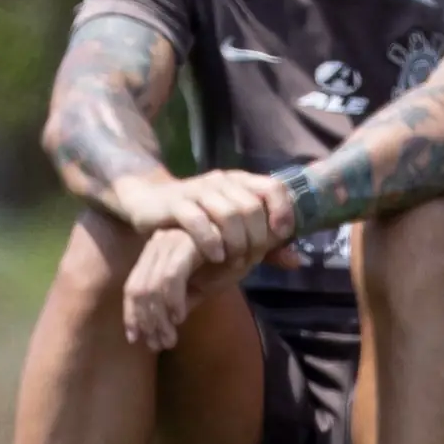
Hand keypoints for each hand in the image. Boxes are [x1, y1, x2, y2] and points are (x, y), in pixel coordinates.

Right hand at [112, 168, 293, 265]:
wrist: (147, 202)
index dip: (283, 210)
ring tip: (234, 260)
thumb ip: (264, 244)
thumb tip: (296, 261)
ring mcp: (197, 191)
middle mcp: (221, 182)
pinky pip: (197, 220)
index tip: (281, 235)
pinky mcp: (174, 204)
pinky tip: (216, 256)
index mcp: (239, 182)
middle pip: (252, 207)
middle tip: (251, 258)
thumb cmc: (196, 219)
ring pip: (228, 213)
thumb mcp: (232, 228)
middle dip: (256, 238)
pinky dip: (211, 240)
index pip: (273, 187)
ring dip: (236, 242)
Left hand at [120, 223, 264, 351]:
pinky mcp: (187, 243)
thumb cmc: (229, 260)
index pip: (133, 288)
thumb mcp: (201, 286)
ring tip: (168, 339)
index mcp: (156, 254)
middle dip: (144, 322)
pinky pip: (171, 276)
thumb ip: (181, 301)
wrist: (255, 235)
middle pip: (137, 289)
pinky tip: (179, 318)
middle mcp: (158, 246)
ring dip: (158, 318)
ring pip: (151, 287)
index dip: (132, 316)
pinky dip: (172, 301)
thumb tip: (162, 327)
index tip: (136, 340)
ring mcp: (170, 242)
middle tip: (156, 345)